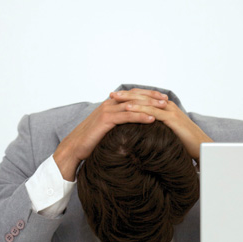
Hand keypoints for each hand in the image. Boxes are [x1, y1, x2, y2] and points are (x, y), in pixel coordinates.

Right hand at [53, 88, 169, 180]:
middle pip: (135, 96)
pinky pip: (127, 116)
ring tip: (163, 107)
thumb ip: (119, 123)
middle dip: (152, 97)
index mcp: (111, 104)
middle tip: (166, 100)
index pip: (133, 94)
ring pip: (133, 104)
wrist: (75, 147)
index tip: (162, 97)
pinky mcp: (106, 119)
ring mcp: (107, 110)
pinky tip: (152, 119)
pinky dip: (140, 116)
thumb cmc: (92, 140)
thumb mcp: (108, 128)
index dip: (148, 94)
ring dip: (150, 104)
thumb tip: (133, 127)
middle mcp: (109, 103)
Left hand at [111, 92, 212, 160]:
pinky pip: (152, 111)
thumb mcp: (167, 133)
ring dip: (129, 99)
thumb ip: (156, 129)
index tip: (116, 97)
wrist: (201, 146)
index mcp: (165, 107)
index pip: (145, 97)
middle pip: (144, 96)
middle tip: (112, 94)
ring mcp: (169, 110)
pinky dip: (139, 109)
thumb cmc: (184, 142)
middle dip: (127, 94)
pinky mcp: (171, 118)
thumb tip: (142, 133)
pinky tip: (127, 109)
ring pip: (146, 101)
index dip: (130, 96)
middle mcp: (167, 105)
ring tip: (115, 98)